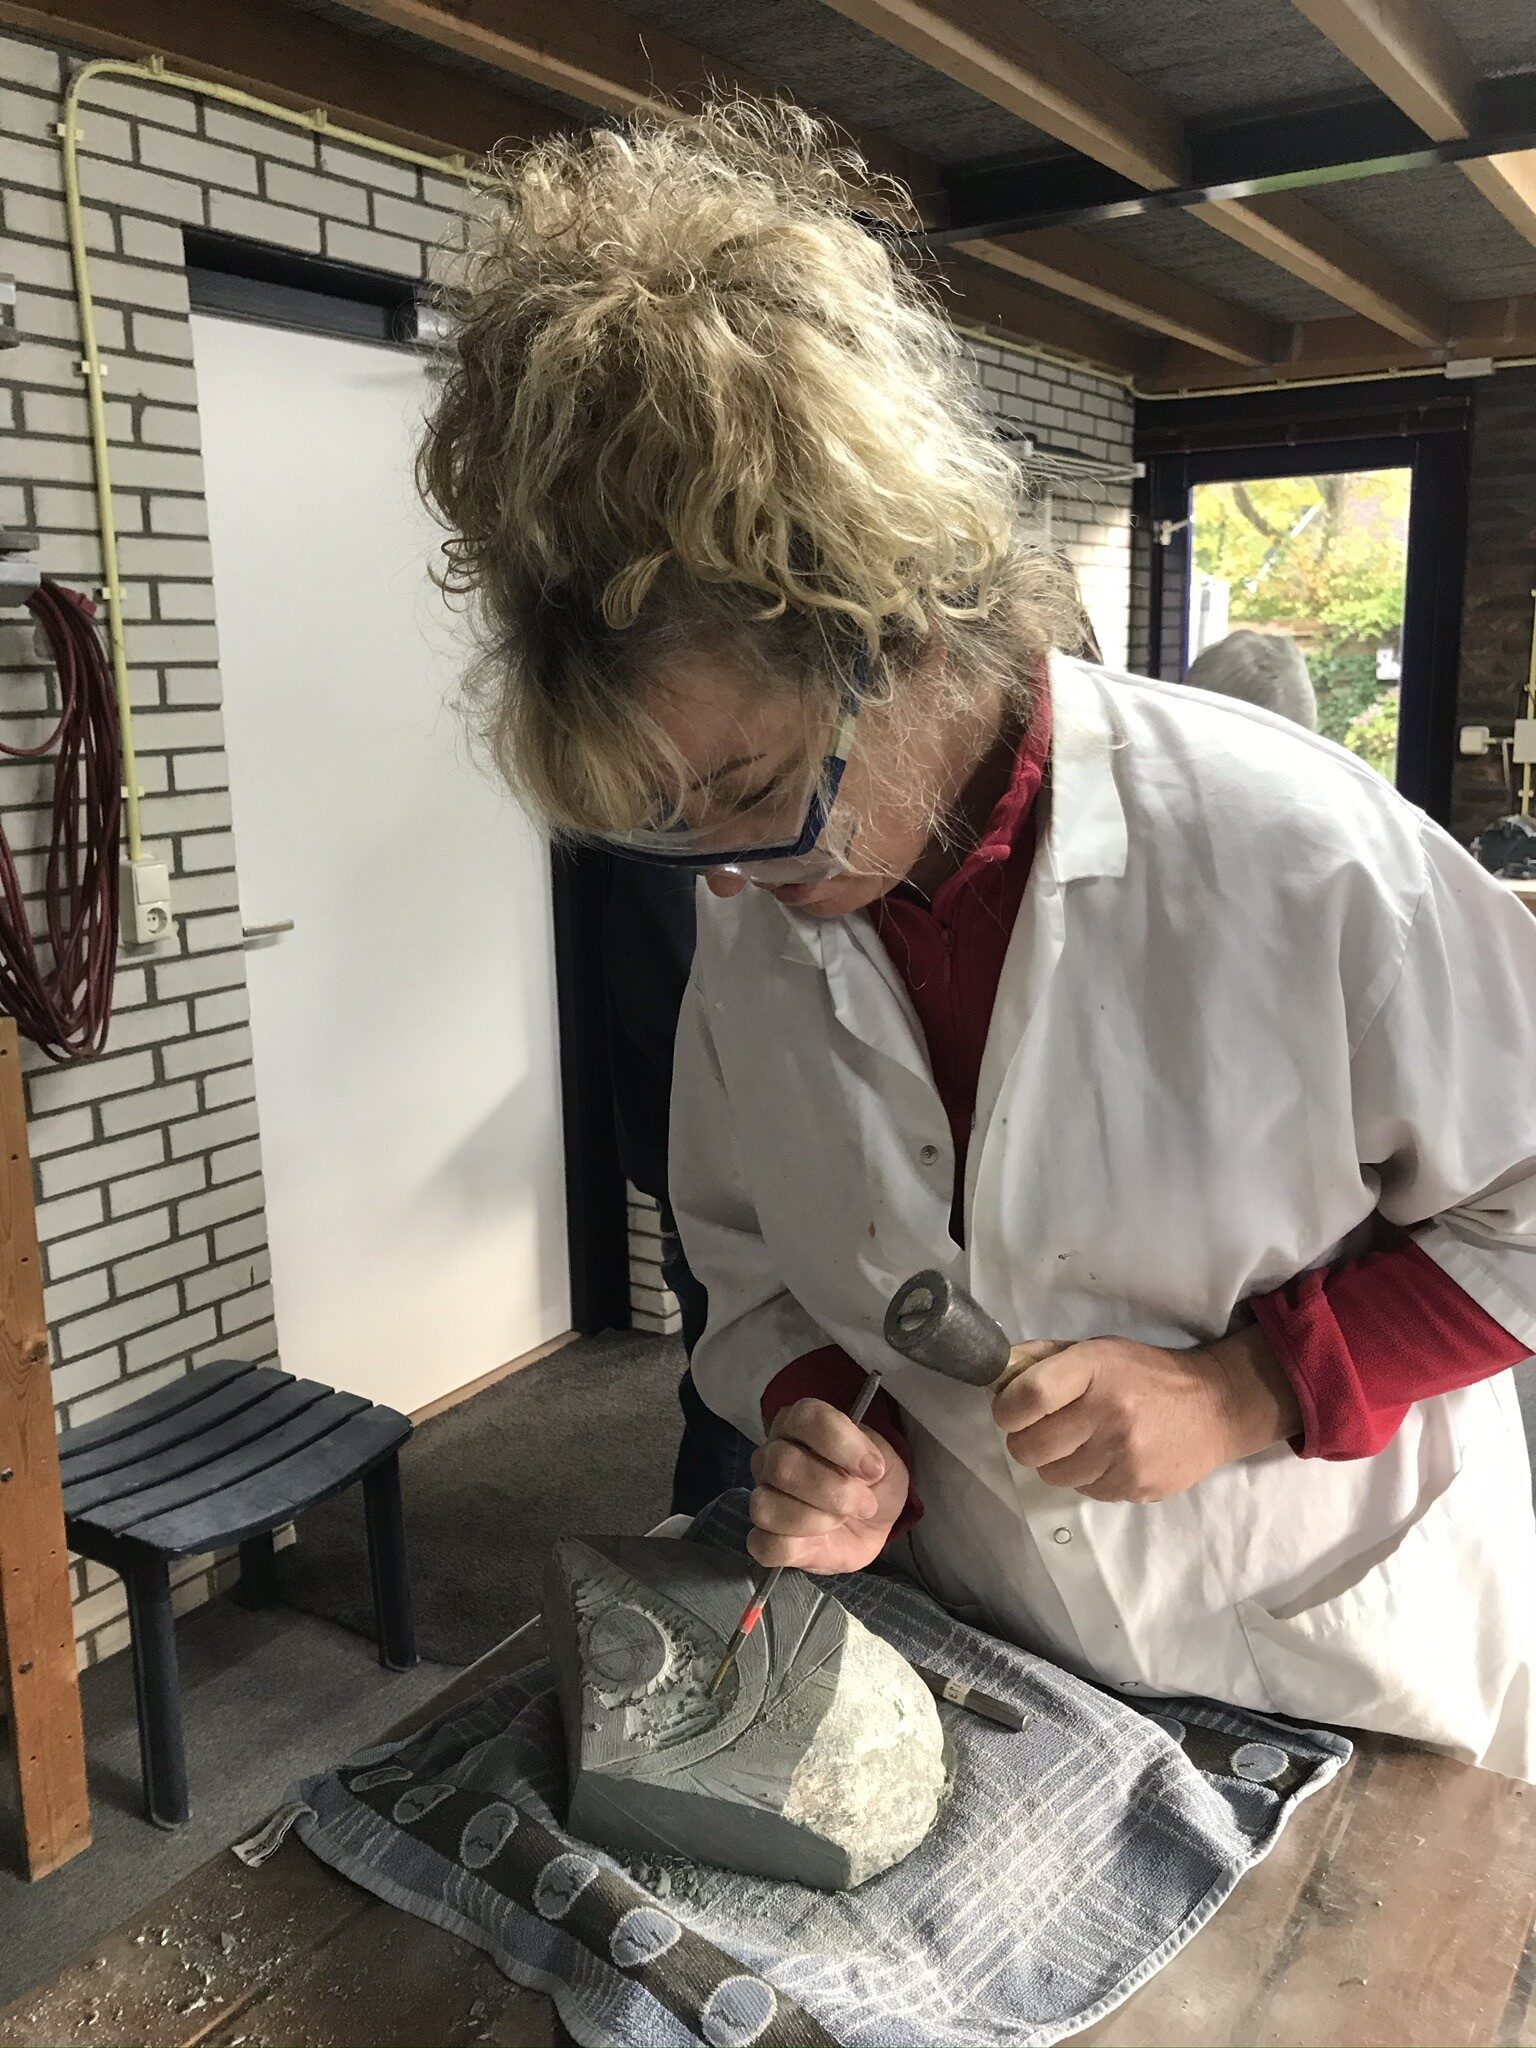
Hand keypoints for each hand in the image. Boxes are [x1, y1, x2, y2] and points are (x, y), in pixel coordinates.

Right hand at [748, 1398, 910, 1572]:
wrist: (873, 1524)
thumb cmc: (873, 1483)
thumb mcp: (886, 1460)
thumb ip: (873, 1454)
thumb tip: (861, 1469)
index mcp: (797, 1424)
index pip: (805, 1418)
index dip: (841, 1443)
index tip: (873, 1469)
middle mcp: (771, 1456)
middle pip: (783, 1464)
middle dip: (834, 1490)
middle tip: (865, 1504)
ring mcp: (762, 1497)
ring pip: (766, 1505)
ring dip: (816, 1519)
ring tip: (841, 1520)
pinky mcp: (763, 1539)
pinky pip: (764, 1545)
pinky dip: (796, 1546)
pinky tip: (818, 1541)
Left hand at [993, 1326, 1299, 1502]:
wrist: (1216, 1406)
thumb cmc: (1147, 1374)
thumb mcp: (1098, 1350)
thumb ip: (1044, 1358)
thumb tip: (997, 1370)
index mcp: (1095, 1370)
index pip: (1030, 1396)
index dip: (1007, 1409)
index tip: (1009, 1411)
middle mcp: (1109, 1412)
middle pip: (1030, 1446)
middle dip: (1024, 1441)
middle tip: (1040, 1431)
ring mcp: (1124, 1454)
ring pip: (1052, 1475)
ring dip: (1055, 1462)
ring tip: (1078, 1443)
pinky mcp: (1136, 1486)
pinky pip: (1084, 1491)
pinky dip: (1085, 1478)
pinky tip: (1105, 1457)